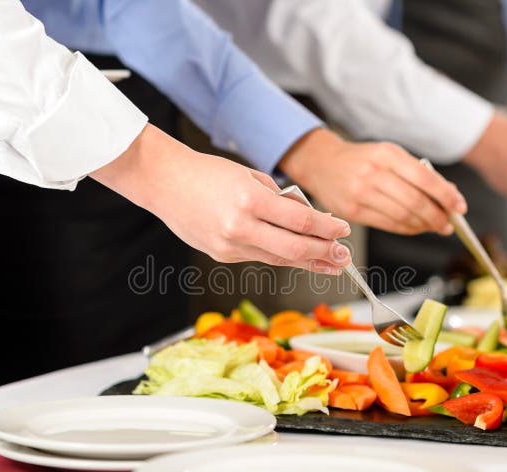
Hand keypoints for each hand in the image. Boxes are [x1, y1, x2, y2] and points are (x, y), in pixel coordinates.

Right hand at [91, 125, 352, 273]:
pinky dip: (281, 257)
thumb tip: (306, 218)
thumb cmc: (205, 172)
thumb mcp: (248, 175)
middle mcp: (239, 227)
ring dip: (307, 262)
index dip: (326, 229)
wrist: (162, 182)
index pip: (300, 221)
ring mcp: (229, 245)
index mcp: (249, 200)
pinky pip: (260, 258)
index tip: (343, 230)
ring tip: (330, 264)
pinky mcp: (221, 255)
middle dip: (324, 254)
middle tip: (344, 257)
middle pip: (294, 249)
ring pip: (278, 259)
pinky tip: (298, 258)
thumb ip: (278, 198)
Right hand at [277, 128, 466, 235]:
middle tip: (447, 223)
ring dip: (423, 225)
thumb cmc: (361, 159)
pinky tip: (414, 227)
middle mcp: (373, 173)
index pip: (424, 178)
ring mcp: (360, 193)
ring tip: (434, 226)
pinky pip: (387, 225)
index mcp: (387, 154)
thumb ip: (416, 172)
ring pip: (402, 216)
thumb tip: (447, 195)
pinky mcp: (353, 211)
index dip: (446, 195)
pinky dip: (406, 229)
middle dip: (437, 216)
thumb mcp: (388, 155)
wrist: (322, 163)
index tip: (459, 207)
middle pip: (415, 202)